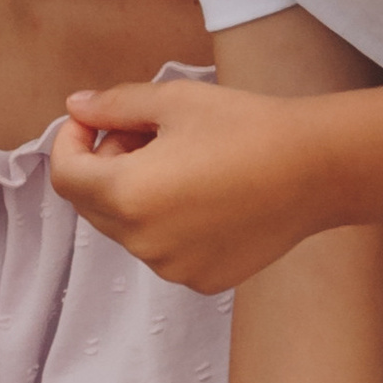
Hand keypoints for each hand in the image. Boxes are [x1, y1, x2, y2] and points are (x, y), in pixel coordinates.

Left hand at [50, 80, 335, 293]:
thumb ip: (115, 105)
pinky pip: (163, 250)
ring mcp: (173, 269)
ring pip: (128, 229)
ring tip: (182, 161)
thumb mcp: (174, 102)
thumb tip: (76, 107)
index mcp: (128, 195)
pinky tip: (207, 193)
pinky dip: (167, 223)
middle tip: (145, 132)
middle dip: (104, 165)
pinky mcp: (202, 281)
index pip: (66, 175)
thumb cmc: (245, 126)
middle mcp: (143, 243)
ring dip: (135, 195)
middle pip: (93, 204)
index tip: (94, 120)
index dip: (71, 141)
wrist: (316, 170)